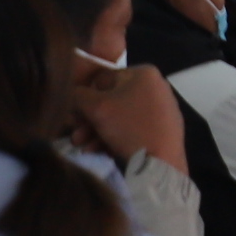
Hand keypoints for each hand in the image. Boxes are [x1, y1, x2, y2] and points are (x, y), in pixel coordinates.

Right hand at [64, 59, 187, 178]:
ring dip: (97, 132)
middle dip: (89, 121)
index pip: (102, 79)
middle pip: (110, 101)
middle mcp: (155, 86)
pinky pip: (132, 129)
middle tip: (76, 137)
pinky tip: (99, 151)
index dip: (84, 98)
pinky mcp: (163, 130)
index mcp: (144, 73)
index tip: (73, 117)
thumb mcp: (97, 107)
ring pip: (119, 118)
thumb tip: (71, 92)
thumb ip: (78, 95)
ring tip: (83, 147)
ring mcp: (161, 109)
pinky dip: (114, 139)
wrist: (161, 162)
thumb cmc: (129, 127)